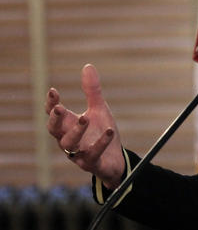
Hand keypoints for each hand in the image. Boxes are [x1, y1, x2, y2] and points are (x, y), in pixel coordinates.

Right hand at [45, 64, 124, 188]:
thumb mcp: (98, 109)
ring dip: (76, 131)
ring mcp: (78, 153)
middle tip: (60, 108)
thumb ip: (92, 91)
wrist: (115, 159)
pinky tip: (110, 131)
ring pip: (70, 144)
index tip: (53, 91)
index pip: (54, 114)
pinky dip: (100, 143)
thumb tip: (87, 66)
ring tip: (85, 118)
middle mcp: (68, 139)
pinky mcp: (92, 163)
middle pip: (54, 130)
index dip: (51, 103)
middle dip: (55, 119)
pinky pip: (93, 155)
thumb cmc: (101, 132)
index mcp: (68, 125)